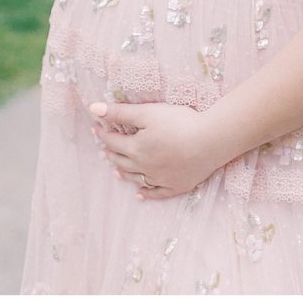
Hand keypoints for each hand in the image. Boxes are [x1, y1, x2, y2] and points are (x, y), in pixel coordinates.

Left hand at [89, 100, 221, 199]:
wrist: (210, 141)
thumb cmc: (179, 122)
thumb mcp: (148, 112)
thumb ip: (120, 112)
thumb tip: (93, 108)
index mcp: (136, 149)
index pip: (113, 141)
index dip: (103, 133)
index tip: (96, 128)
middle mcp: (144, 167)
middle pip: (122, 161)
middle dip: (111, 153)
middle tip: (104, 149)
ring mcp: (160, 179)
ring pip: (136, 178)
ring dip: (124, 173)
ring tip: (116, 171)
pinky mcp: (176, 186)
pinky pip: (156, 192)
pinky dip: (146, 193)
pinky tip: (140, 194)